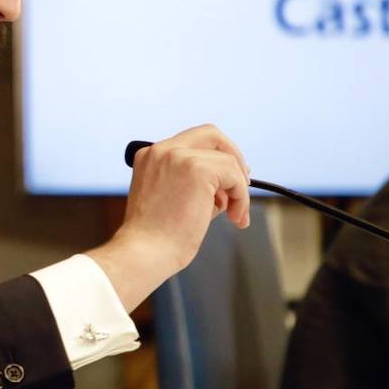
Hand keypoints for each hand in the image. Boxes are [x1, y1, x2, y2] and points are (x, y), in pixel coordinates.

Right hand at [86, 125, 249, 310]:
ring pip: (227, 160)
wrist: (145, 253)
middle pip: (211, 134)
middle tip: (244, 183)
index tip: (227, 179)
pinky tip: (235, 218)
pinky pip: (235, 176)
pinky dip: (241, 198)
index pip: (192, 141)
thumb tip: (227, 186)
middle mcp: (162, 150)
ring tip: (234, 215)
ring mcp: (179, 157)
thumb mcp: (171, 200)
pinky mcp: (198, 169)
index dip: (215, 156)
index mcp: (151, 156)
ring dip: (238, 188)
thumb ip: (195, 185)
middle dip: (233, 156)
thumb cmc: (156, 239)